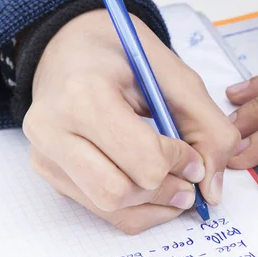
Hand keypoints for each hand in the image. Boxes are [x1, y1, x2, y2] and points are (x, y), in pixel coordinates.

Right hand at [23, 9, 238, 233]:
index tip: (194, 155)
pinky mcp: (49, 172)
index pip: (143, 157)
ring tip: (177, 185)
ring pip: (109, 208)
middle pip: (120, 192)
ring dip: (154, 204)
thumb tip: (212, 190)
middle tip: (190, 178)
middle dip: (167, 190)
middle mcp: (53, 130)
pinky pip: (98, 210)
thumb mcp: (175, 75)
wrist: (70, 45)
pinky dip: (136, 208)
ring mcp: (45, 155)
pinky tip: (154, 189)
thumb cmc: (123, 52)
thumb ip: (208, 127)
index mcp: (85, 95)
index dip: (180, 162)